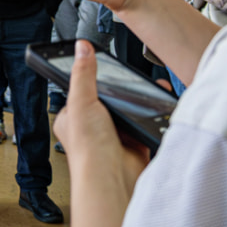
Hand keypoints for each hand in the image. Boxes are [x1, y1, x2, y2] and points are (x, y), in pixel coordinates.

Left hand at [53, 41, 149, 192]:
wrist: (113, 179)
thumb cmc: (88, 149)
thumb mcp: (82, 101)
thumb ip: (83, 74)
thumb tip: (81, 48)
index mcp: (72, 117)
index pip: (79, 90)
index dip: (89, 77)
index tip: (99, 62)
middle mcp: (91, 127)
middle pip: (106, 100)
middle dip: (118, 90)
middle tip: (126, 78)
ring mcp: (113, 136)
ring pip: (127, 111)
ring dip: (136, 102)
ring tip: (142, 88)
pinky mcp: (134, 144)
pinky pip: (144, 123)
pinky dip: (151, 115)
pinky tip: (153, 105)